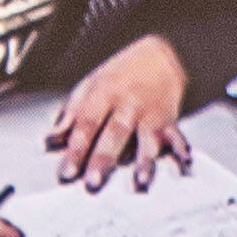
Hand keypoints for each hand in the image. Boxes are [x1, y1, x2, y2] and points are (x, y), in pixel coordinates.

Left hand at [47, 34, 192, 191]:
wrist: (160, 54)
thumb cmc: (120, 74)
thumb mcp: (90, 85)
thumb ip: (71, 114)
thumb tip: (53, 139)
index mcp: (104, 93)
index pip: (87, 123)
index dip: (76, 148)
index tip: (67, 172)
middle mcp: (129, 103)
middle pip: (115, 133)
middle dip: (104, 159)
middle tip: (93, 182)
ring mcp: (151, 113)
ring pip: (147, 139)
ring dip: (144, 161)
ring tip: (140, 181)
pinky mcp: (171, 121)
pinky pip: (177, 137)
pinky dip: (181, 150)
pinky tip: (184, 162)